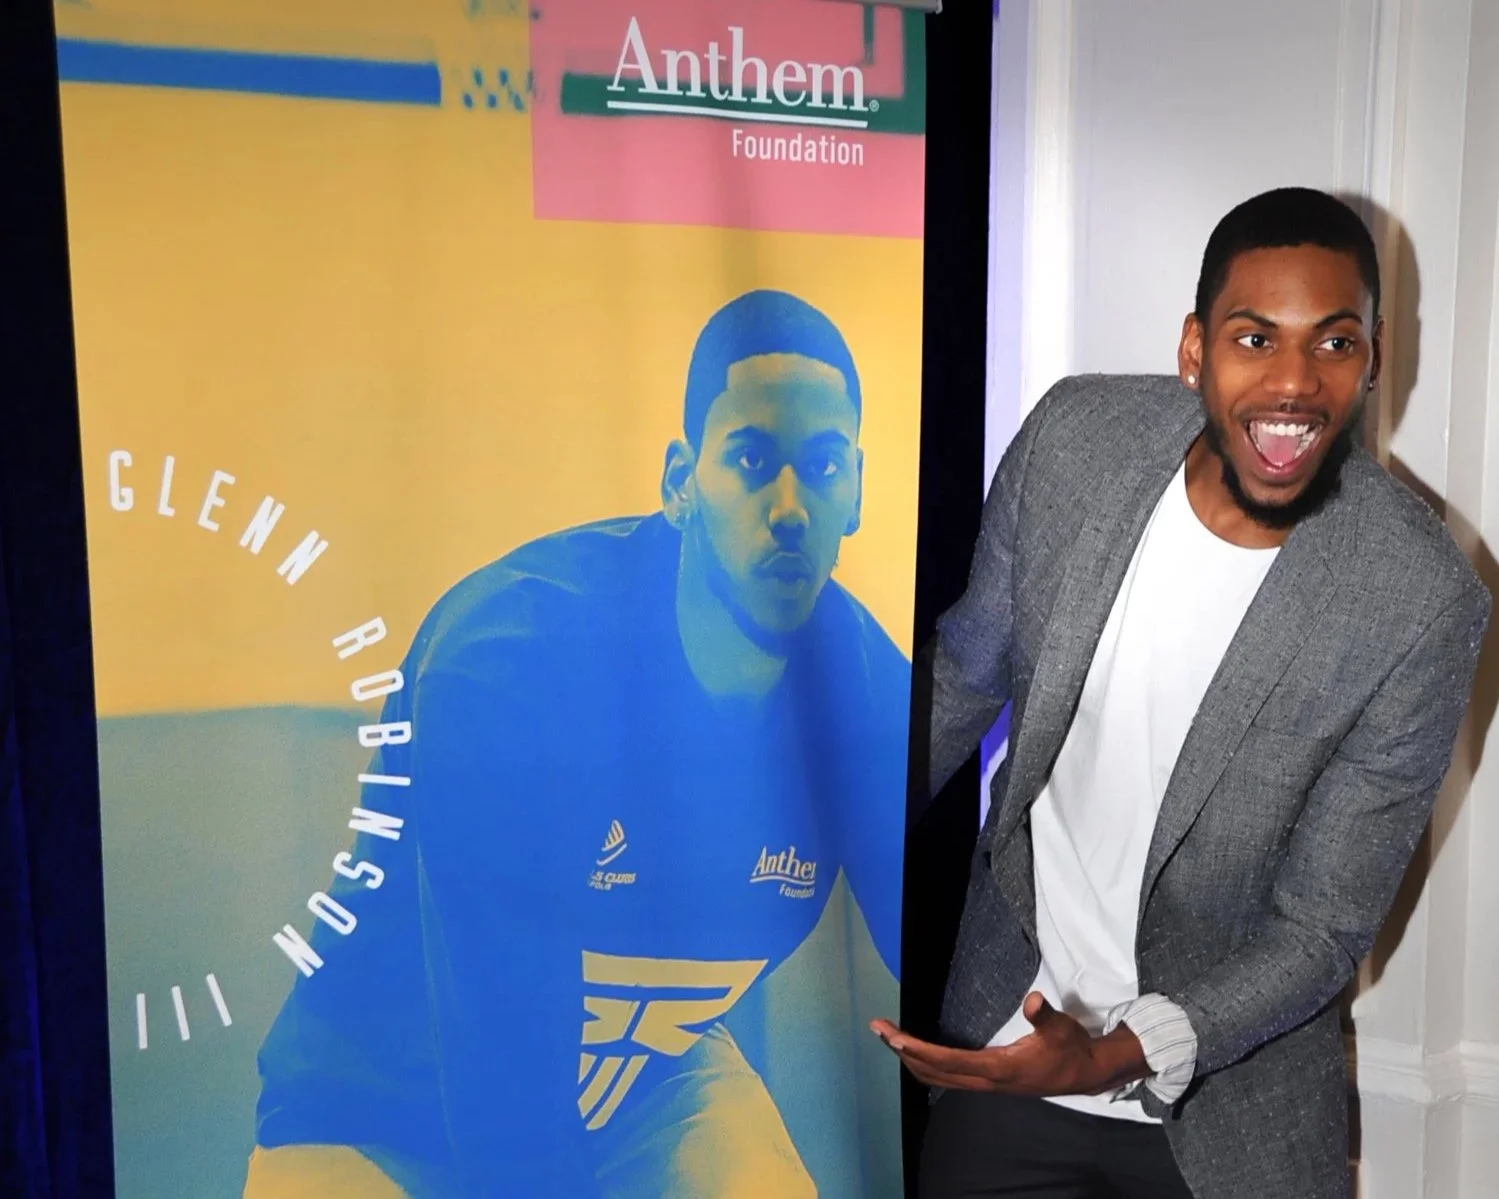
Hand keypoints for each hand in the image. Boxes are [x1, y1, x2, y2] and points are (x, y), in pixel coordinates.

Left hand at [869, 992, 1148, 1096]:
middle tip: (878, 1029)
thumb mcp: (1061, 1028)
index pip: (948, 1061)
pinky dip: (926, 1064)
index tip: (893, 1037)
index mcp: (999, 1069)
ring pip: (938, 1076)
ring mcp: (986, 1084)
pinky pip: (948, 1076)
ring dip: (911, 1058)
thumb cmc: (1071, 1047)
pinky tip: (915, 1052)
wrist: (1085, 1072)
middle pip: (934, 1071)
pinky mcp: (988, 1081)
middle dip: (903, 1051)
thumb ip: (1044, 1016)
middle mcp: (987, 1081)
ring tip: (888, 1037)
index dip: (918, 1050)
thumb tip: (1033, 1001)